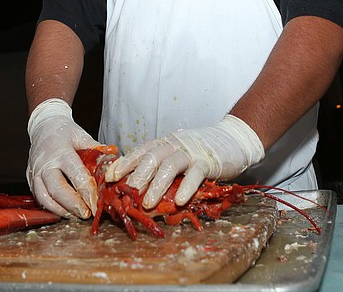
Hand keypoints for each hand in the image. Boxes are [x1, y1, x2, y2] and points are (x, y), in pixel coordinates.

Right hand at [26, 98, 100, 218]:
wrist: (43, 126)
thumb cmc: (65, 131)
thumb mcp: (83, 136)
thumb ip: (97, 151)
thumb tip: (115, 162)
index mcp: (61, 151)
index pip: (76, 174)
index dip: (87, 192)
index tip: (96, 204)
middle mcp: (46, 163)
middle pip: (57, 189)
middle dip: (73, 205)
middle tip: (86, 214)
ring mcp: (35, 171)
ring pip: (44, 197)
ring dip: (60, 209)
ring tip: (74, 215)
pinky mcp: (30, 178)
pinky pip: (38, 197)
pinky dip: (50, 206)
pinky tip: (63, 210)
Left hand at [104, 114, 264, 209]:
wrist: (233, 138)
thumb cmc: (202, 152)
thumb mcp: (178, 155)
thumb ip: (163, 168)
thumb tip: (140, 190)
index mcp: (165, 144)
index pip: (140, 151)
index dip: (124, 164)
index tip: (109, 178)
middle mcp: (174, 145)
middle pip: (151, 158)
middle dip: (136, 175)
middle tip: (125, 193)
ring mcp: (191, 152)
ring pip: (170, 166)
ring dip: (157, 185)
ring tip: (148, 203)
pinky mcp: (208, 161)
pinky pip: (195, 174)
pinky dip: (186, 187)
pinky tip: (179, 201)